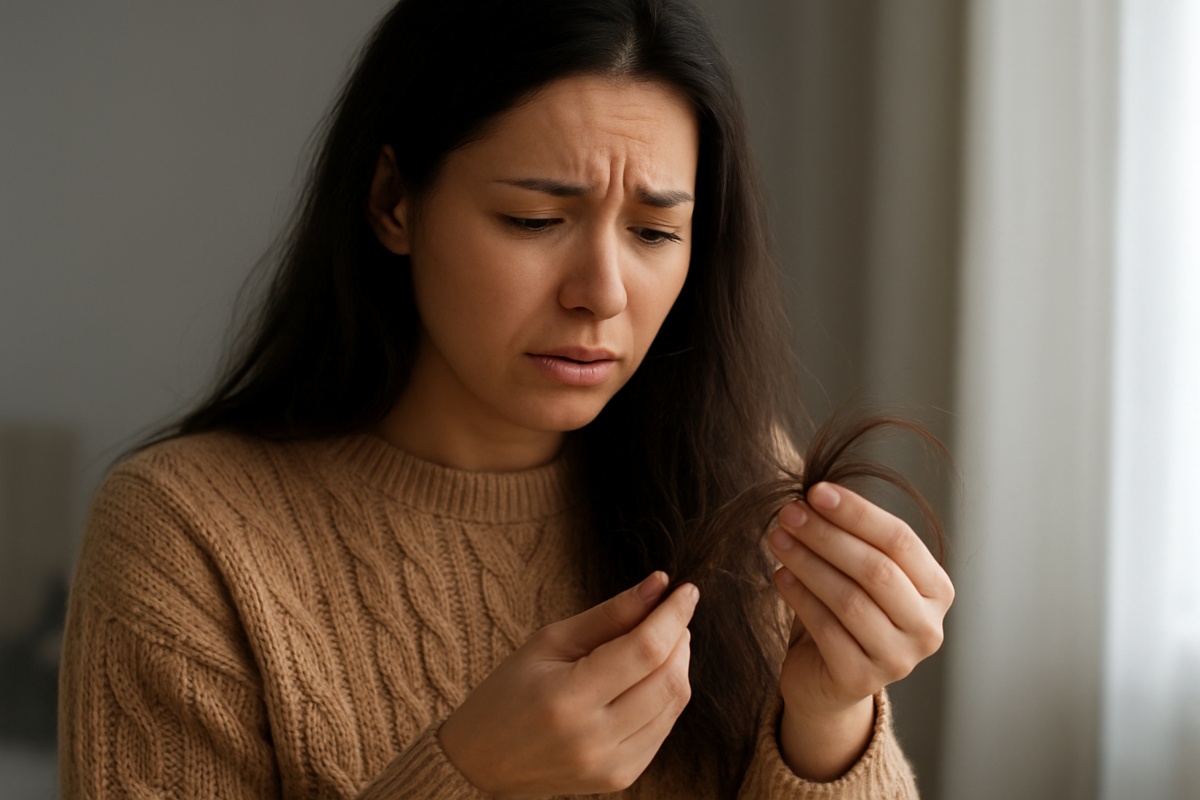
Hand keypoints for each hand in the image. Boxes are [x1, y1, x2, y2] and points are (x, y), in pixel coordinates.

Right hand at [438, 572, 697, 798]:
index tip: (687, 590)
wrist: (482, 762)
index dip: (673, 615)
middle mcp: (594, 738)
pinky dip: (667, 695)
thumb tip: (659, 584)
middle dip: (680, 637)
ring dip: (678, 664)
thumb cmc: (509, 691)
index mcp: (567, 698)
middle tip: (670, 614)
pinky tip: (648, 678)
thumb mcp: (550, 641)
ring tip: (660, 642)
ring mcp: (611, 764)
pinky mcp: (622, 778)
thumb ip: (609, 614)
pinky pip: (664, 728)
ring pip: (674, 704)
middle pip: (668, 678)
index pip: (645, 650)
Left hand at [767, 482, 953, 778]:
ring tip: (777, 538)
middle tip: (789, 513)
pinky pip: (826, 629)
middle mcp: (927, 627)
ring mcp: (898, 659)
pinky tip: (780, 575)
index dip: (857, 513)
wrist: (827, 678)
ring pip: (849, 599)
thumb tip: (816, 495)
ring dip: (808, 562)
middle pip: (876, 570)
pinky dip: (800, 597)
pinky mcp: (861, 679)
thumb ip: (853, 537)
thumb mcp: (860, 571)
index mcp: (937, 590)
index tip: (815, 491)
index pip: (900, 541)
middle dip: (827, 535)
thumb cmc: (847, 609)